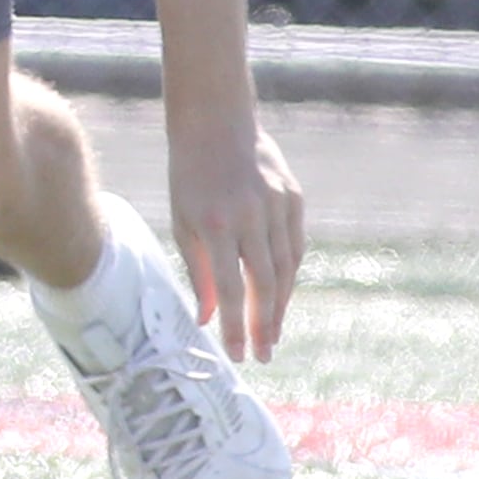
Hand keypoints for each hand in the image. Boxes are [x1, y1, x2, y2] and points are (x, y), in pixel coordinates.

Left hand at [168, 108, 306, 359]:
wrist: (215, 122)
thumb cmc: (190, 177)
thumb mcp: (183, 223)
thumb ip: (198, 272)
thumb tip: (208, 320)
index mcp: (216, 224)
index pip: (231, 290)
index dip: (236, 327)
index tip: (237, 356)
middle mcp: (251, 216)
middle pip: (265, 284)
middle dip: (264, 325)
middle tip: (264, 354)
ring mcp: (277, 204)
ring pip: (286, 267)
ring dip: (280, 305)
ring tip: (272, 332)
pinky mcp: (293, 196)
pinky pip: (296, 243)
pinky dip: (291, 272)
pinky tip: (282, 293)